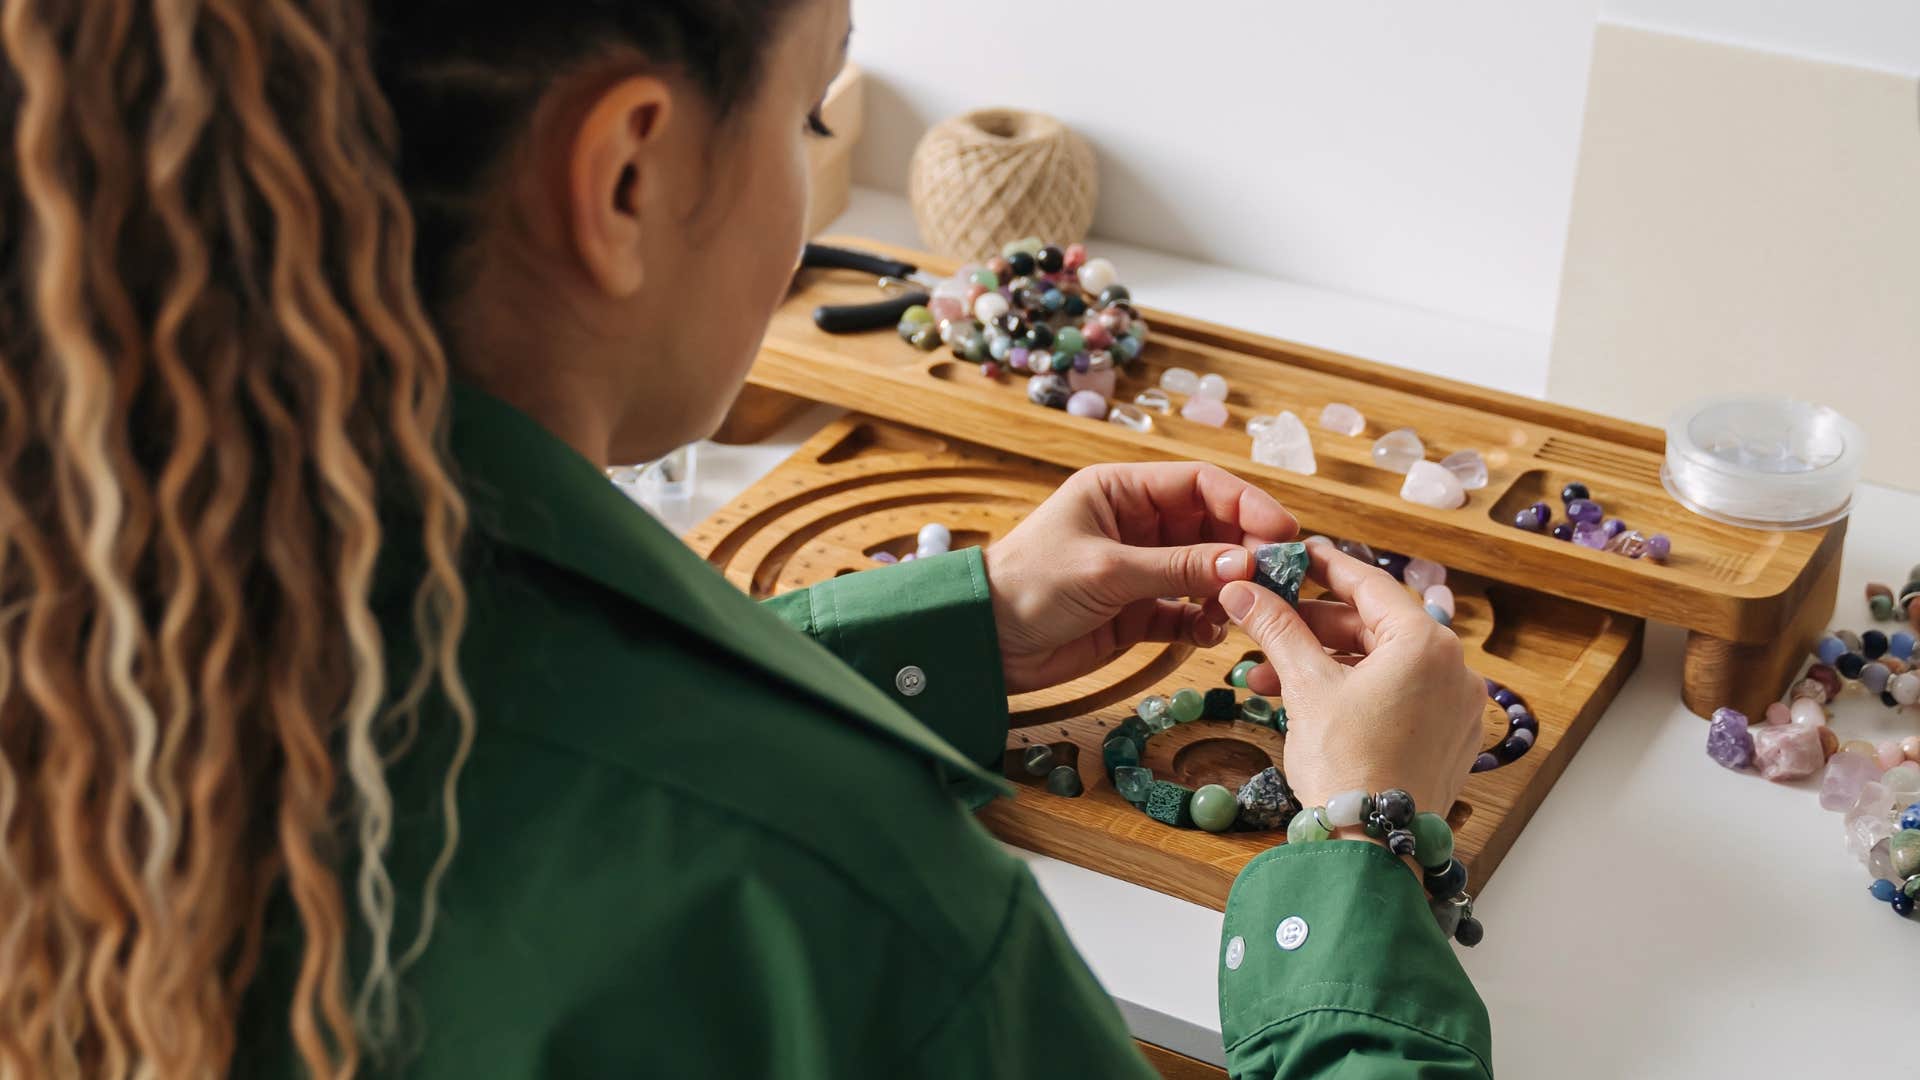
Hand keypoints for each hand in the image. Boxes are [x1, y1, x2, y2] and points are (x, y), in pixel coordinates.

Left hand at [981, 462, 1296, 693]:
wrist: (985, 642)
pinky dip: (1203, 622)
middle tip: (1276, 579)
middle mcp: (1136, 524)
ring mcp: (1139, 569)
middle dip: (1245, 551)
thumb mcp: (1107, 569)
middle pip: (1212, 527)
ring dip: (1227, 591)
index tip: (1282, 532)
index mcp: (1121, 491)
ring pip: (1206, 572)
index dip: (1246, 504)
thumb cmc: (1030, 585)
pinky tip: (1207, 634)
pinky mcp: (1137, 613)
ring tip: (1238, 613)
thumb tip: (1247, 564)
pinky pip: (1187, 611)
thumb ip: (1178, 567)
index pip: (1199, 484)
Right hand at [1218, 537, 1484, 831]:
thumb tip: (1241, 588)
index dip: (1326, 566)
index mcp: (1425, 643)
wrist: (1375, 848)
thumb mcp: (1305, 686)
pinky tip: (1311, 702)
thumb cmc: (1346, 765)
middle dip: (1313, 630)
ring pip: (1383, 666)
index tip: (1297, 553)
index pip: (1369, 584)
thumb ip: (1276, 629)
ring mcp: (1458, 706)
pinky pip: (1400, 696)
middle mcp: (1454, 668)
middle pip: (1374, 627)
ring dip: (1326, 665)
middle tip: (1266, 626)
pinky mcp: (1451, 739)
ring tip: (1268, 681)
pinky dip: (1357, 692)